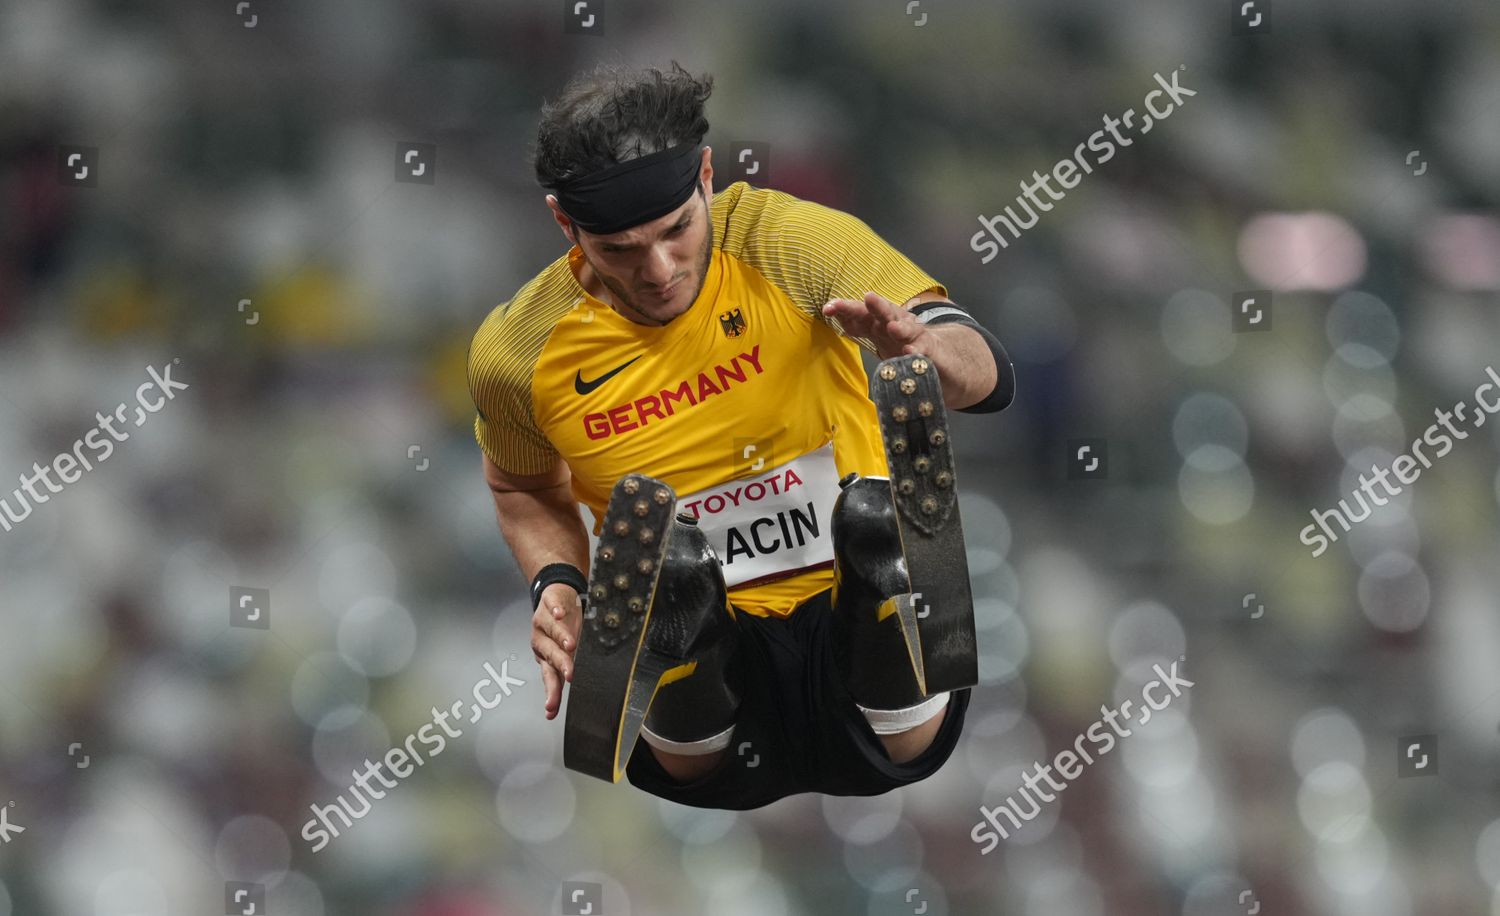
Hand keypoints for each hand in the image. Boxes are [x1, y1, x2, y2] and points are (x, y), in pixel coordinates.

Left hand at [530, 582, 582, 719]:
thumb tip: (581, 698)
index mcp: (545, 657)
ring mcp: (544, 621)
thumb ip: (567, 672)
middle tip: (570, 674)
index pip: (549, 677)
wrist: (557, 596)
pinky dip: (556, 610)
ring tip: (570, 644)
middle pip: (551, 654)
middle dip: (561, 664)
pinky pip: (552, 606)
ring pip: (552, 630)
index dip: (552, 692)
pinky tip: (560, 614)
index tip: (552, 707)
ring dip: (560, 637)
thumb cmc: (563, 629)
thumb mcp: (564, 652)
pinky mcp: (549, 603)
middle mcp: (542, 641)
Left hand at [821, 292, 933, 360]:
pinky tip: (910, 352)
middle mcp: (894, 323)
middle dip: (874, 306)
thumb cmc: (902, 342)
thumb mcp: (877, 334)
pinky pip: (921, 350)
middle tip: (867, 298)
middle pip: (882, 313)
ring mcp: (913, 335)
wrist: (938, 351)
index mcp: (877, 321)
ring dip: (900, 327)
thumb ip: (857, 327)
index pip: (859, 314)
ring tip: (892, 327)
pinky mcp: (928, 348)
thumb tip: (835, 318)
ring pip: (905, 329)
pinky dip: (916, 351)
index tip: (829, 308)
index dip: (845, 310)